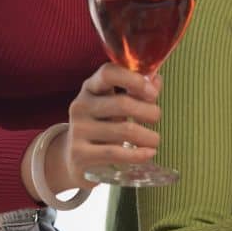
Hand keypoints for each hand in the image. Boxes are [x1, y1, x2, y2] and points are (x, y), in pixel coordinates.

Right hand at [57, 63, 163, 186]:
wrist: (75, 157)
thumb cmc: (103, 125)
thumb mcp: (116, 104)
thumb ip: (137, 91)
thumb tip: (156, 80)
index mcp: (91, 88)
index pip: (108, 73)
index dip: (133, 80)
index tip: (152, 93)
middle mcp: (81, 106)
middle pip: (122, 103)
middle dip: (149, 112)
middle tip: (156, 119)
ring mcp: (78, 130)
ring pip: (124, 130)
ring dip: (149, 136)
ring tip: (154, 140)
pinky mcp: (79, 154)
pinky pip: (116, 153)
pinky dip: (139, 155)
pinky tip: (149, 153)